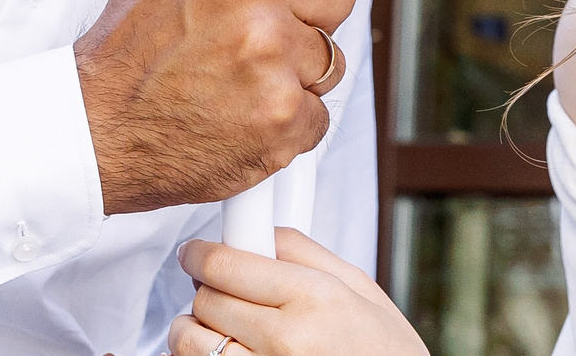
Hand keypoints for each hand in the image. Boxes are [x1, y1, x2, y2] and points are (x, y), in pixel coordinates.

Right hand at [74, 0, 351, 214]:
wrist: (101, 128)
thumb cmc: (137, 37)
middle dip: (302, 14)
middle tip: (246, 32)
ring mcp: (269, 55)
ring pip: (332, 54)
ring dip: (295, 69)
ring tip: (237, 73)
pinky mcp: (283, 116)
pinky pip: (321, 110)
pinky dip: (288, 119)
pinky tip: (240, 110)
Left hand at [169, 228, 425, 355]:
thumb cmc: (384, 352)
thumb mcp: (359, 288)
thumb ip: (304, 252)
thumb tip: (259, 232)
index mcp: (315, 297)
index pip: (226, 264)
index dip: (201, 254)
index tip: (195, 254)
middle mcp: (287, 339)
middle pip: (206, 300)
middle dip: (206, 289)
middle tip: (221, 291)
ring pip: (191, 343)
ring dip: (194, 331)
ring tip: (220, 328)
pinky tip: (231, 353)